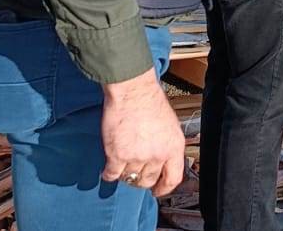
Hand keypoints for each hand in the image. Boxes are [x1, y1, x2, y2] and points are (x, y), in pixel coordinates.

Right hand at [101, 68, 185, 195]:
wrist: (133, 92)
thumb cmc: (151, 102)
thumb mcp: (170, 125)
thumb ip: (167, 145)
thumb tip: (162, 160)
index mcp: (174, 147)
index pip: (173, 178)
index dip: (164, 188)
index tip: (157, 191)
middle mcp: (158, 155)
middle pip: (148, 180)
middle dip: (140, 179)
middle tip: (135, 172)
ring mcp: (137, 157)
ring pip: (129, 178)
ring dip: (124, 173)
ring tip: (122, 163)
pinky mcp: (117, 155)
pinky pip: (112, 175)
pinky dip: (109, 173)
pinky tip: (108, 168)